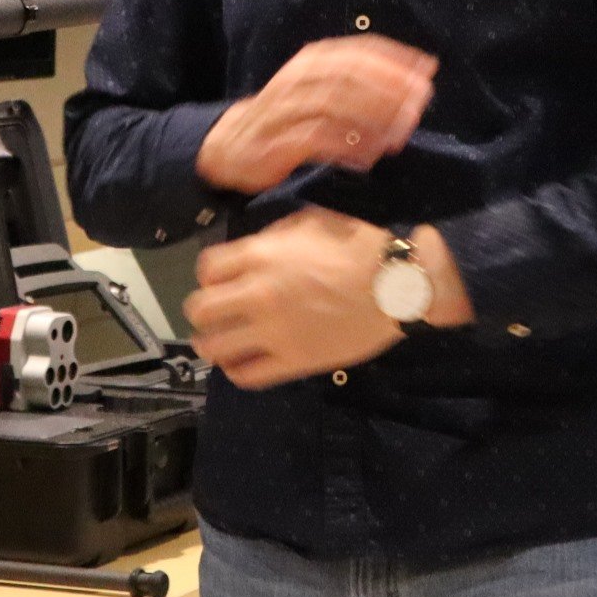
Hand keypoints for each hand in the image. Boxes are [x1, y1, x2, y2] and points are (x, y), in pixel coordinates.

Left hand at [185, 209, 460, 387]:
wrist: (396, 284)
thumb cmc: (358, 245)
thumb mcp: (310, 221)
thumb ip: (274, 236)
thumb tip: (255, 248)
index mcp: (261, 256)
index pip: (207, 268)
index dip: (209, 275)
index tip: (221, 280)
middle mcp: (259, 294)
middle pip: (201, 309)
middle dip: (203, 309)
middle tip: (217, 311)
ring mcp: (274, 331)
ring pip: (214, 347)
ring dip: (212, 342)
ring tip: (221, 340)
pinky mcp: (293, 361)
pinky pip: (247, 375)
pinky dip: (236, 370)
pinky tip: (241, 361)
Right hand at [195, 36, 436, 195]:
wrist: (230, 145)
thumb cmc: (286, 116)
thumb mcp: (319, 89)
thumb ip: (356, 85)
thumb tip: (410, 85)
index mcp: (313, 60)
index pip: (359, 50)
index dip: (395, 57)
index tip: (428, 68)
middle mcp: (300, 77)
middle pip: (351, 74)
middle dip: (390, 86)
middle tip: (422, 100)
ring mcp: (287, 108)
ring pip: (336, 104)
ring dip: (373, 117)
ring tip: (402, 132)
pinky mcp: (279, 141)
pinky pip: (319, 140)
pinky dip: (348, 147)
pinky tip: (370, 158)